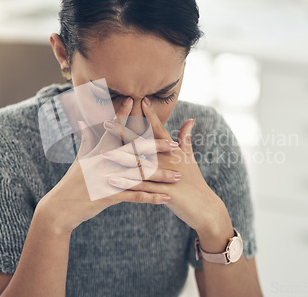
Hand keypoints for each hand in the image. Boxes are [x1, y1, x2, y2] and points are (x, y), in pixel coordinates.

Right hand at [36, 97, 181, 235]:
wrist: (61, 207)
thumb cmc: (72, 182)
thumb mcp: (79, 159)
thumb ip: (86, 140)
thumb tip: (83, 121)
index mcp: (98, 151)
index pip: (113, 129)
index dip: (123, 114)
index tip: (135, 100)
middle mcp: (103, 162)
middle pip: (133, 151)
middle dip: (156, 148)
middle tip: (175, 146)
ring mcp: (106, 179)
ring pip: (139, 175)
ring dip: (161, 176)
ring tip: (178, 176)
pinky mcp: (108, 196)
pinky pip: (134, 196)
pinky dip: (151, 197)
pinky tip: (166, 198)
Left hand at [102, 97, 227, 233]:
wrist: (204, 207)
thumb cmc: (195, 181)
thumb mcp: (190, 158)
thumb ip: (186, 138)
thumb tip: (190, 119)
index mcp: (173, 151)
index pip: (159, 129)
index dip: (150, 115)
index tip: (139, 100)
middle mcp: (168, 160)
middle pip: (143, 144)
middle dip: (123, 133)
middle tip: (106, 122)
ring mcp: (166, 176)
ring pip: (139, 166)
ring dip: (120, 159)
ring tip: (103, 154)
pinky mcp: (163, 193)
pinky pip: (141, 188)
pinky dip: (126, 184)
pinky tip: (112, 181)